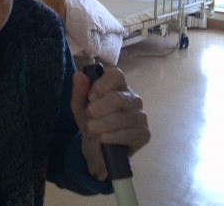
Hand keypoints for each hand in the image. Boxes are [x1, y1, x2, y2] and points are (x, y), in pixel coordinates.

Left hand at [70, 66, 149, 180]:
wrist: (97, 148)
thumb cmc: (91, 121)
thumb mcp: (79, 106)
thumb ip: (79, 91)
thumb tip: (79, 75)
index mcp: (119, 87)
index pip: (116, 75)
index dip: (100, 86)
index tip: (90, 97)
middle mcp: (134, 99)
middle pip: (117, 98)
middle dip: (96, 110)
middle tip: (89, 117)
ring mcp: (141, 117)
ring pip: (120, 118)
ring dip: (99, 125)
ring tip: (92, 129)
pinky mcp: (144, 134)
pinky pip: (126, 134)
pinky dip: (108, 137)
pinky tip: (102, 138)